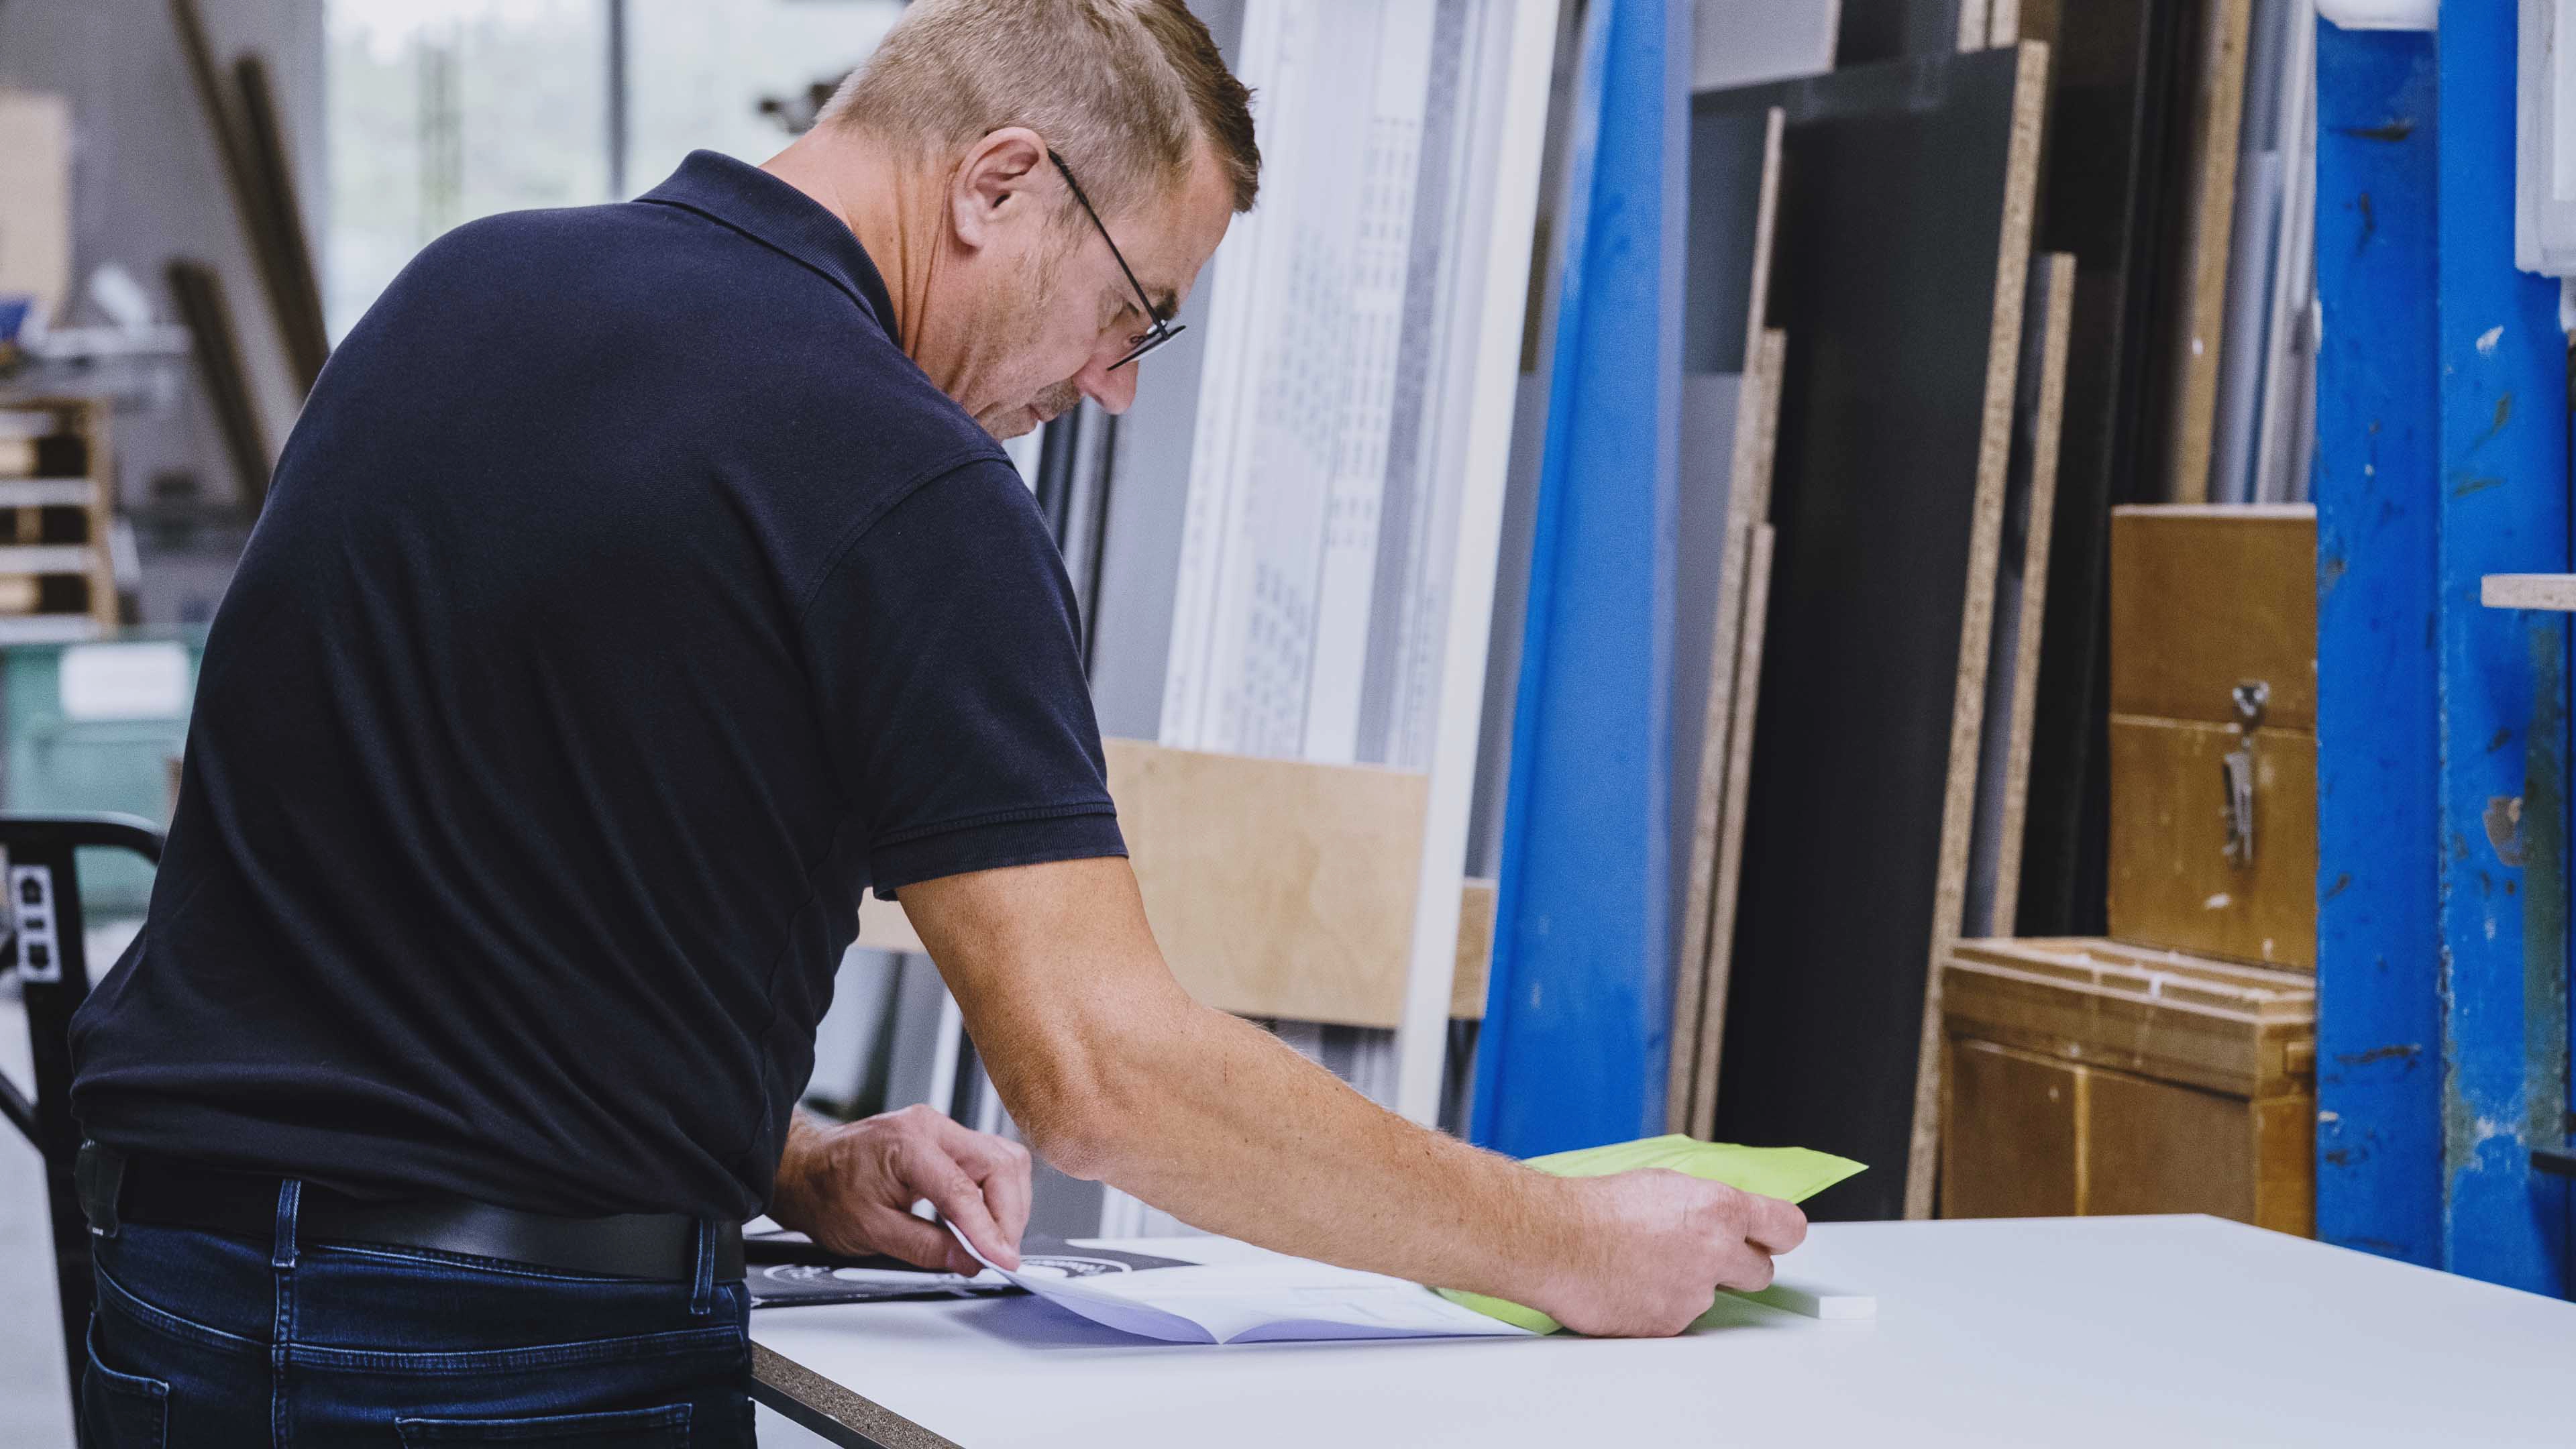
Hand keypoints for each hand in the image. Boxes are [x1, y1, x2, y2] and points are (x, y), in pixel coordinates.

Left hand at [768, 1104, 1032, 1273]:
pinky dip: (996, 1195)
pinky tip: (984, 1221)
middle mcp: (932, 1127)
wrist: (806, 1171)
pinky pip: (990, 1162)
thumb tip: (969, 1259)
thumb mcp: (871, 1231)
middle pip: (1000, 1164)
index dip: (989, 1229)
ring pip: (1003, 1160)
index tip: (1002, 1259)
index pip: (964, 1189)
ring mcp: (942, 1131)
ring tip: (993, 1240)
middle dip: (1009, 1215)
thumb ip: (926, 1247)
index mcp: (908, 1143)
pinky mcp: (947, 1142)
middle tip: (1000, 1254)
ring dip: (1008, 1204)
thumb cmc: (827, 1192)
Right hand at [1533, 1170, 1807, 1337]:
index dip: (1779, 1234)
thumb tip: (1725, 1217)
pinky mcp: (1670, 1326)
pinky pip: (1680, 1318)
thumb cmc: (1597, 1208)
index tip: (1772, 1237)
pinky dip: (1662, 1305)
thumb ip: (1708, 1204)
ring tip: (1647, 1265)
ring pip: (1714, 1296)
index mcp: (1720, 1210)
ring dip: (1692, 1285)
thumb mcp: (1665, 1184)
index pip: (1787, 1228)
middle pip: (1761, 1271)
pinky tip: (1634, 1285)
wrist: (1555, 1242)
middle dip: (1739, 1265)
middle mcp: (1716, 1254)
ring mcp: (1695, 1295)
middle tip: (1705, 1254)